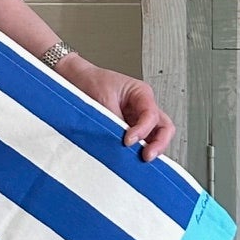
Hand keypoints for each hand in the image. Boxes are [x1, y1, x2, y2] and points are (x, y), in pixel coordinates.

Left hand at [59, 57, 174, 162]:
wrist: (76, 80)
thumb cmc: (91, 81)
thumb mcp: (103, 98)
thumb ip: (114, 120)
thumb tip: (120, 142)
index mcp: (141, 93)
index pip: (151, 115)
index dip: (142, 130)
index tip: (128, 141)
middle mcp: (143, 107)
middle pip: (164, 128)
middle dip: (159, 144)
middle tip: (146, 156)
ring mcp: (137, 119)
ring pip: (155, 137)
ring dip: (149, 149)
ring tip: (137, 159)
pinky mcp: (128, 129)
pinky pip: (140, 142)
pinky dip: (137, 150)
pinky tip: (129, 157)